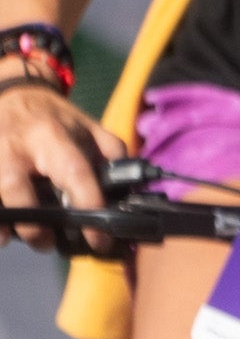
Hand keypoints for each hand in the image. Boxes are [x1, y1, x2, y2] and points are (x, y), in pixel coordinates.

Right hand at [0, 76, 110, 251]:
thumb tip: (128, 190)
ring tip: (25, 241)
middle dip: (32, 223)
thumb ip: (111, 155)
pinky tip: (1, 235)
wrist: (14, 94)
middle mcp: (17, 146)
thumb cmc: (56, 119)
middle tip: (48, 243)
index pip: (73, 173)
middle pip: (16, 186)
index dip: (87, 207)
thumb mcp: (89, 129)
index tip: (98, 240)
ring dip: (5, 223)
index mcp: (53, 137)